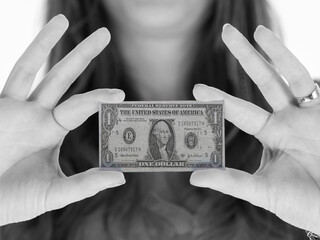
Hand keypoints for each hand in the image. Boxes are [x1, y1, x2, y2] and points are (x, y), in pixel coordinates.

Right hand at [0, 15, 124, 225]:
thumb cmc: (12, 200)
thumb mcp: (52, 194)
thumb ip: (84, 185)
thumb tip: (121, 176)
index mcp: (51, 131)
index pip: (80, 107)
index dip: (99, 98)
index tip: (121, 94)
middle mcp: (35, 115)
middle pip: (62, 78)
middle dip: (82, 56)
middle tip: (105, 34)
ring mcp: (11, 108)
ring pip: (31, 69)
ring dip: (44, 43)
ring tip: (62, 19)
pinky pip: (6, 79)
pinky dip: (19, 62)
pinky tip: (34, 42)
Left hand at [190, 24, 319, 234]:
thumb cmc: (305, 204)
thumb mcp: (264, 192)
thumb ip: (231, 183)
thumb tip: (194, 177)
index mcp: (271, 135)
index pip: (240, 111)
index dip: (220, 99)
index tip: (197, 89)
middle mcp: (288, 119)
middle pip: (263, 81)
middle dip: (246, 57)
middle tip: (226, 32)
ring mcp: (309, 113)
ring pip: (290, 74)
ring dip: (275, 51)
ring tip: (257, 29)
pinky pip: (314, 82)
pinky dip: (301, 65)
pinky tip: (281, 46)